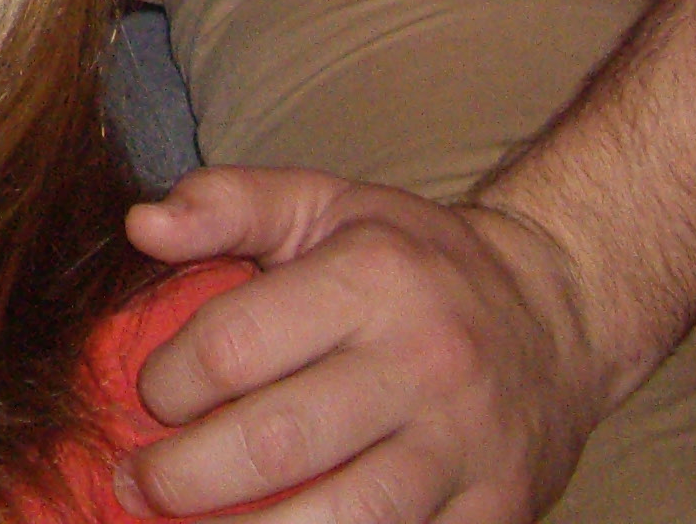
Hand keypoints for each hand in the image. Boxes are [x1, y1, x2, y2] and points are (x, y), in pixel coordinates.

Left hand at [112, 167, 628, 522]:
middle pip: (277, 443)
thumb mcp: (325, 204)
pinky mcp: (496, 511)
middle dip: (185, 477)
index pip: (236, 344)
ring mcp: (466, 448)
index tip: (151, 396)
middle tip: (140, 485)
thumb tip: (141, 225)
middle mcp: (425, 363)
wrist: (555, 315)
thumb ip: (229, 203)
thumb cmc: (413, 261)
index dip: (169, 382)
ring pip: (344, 521)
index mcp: (372, 277)